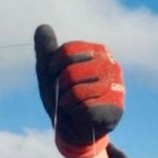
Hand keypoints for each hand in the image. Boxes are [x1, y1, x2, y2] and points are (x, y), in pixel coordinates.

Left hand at [34, 24, 123, 157]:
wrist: (71, 130)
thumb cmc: (62, 99)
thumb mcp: (49, 74)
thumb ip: (46, 51)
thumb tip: (41, 26)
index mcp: (98, 52)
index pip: (66, 52)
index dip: (53, 68)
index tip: (55, 77)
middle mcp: (111, 65)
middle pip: (70, 72)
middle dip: (59, 88)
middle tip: (66, 96)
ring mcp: (116, 86)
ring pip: (75, 90)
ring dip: (65, 102)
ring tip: (72, 106)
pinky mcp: (115, 107)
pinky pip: (82, 107)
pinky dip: (74, 114)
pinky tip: (80, 116)